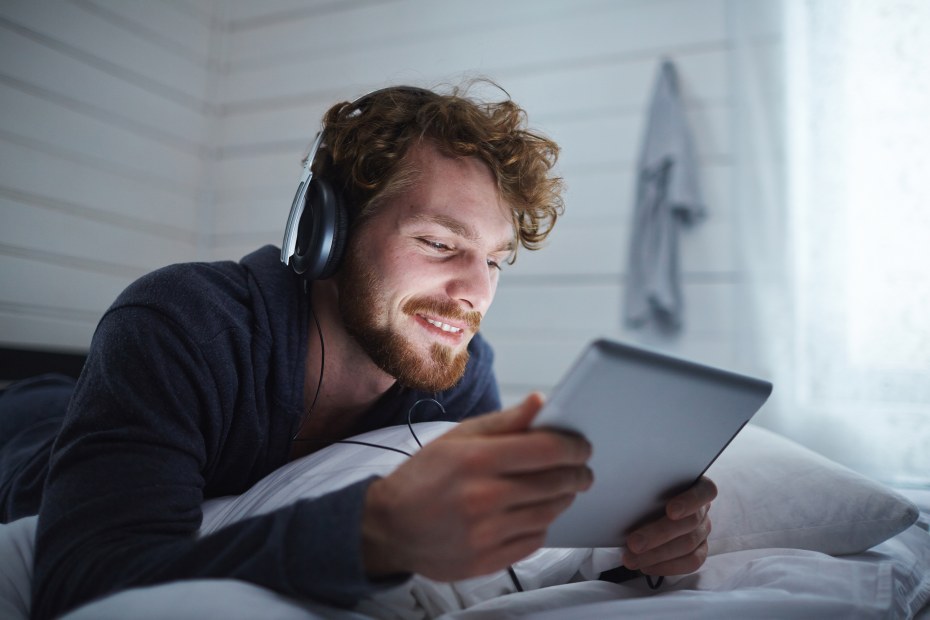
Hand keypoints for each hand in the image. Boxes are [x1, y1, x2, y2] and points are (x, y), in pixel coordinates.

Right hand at [362, 393, 592, 580]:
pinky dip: (541, 525)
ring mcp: (485, 533)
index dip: (574, 447)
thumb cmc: (425, 477)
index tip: (583, 447)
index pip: (547, 450)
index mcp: (477, 459)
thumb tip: (541, 402)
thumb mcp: (458, 438)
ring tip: (562, 489)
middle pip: (555, 483)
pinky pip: (534, 541)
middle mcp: (482, 497)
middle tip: (582, 470)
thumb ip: (505, 422)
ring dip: (563, 499)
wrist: (389, 527)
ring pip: (549, 513)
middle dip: (577, 474)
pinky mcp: (487, 561)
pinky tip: (535, 513)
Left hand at [621, 476, 716, 575]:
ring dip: (656, 554)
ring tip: (631, 559)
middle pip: (689, 523)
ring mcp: (703, 531)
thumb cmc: (647, 492)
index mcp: (697, 486)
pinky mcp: (699, 550)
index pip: (704, 491)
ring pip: (687, 545)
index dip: (689, 501)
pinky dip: (666, 567)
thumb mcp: (646, 485)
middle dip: (658, 535)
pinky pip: (690, 563)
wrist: (647, 509)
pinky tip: (646, 566)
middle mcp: (703, 509)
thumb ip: (643, 488)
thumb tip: (619, 492)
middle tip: (633, 543)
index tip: (670, 511)